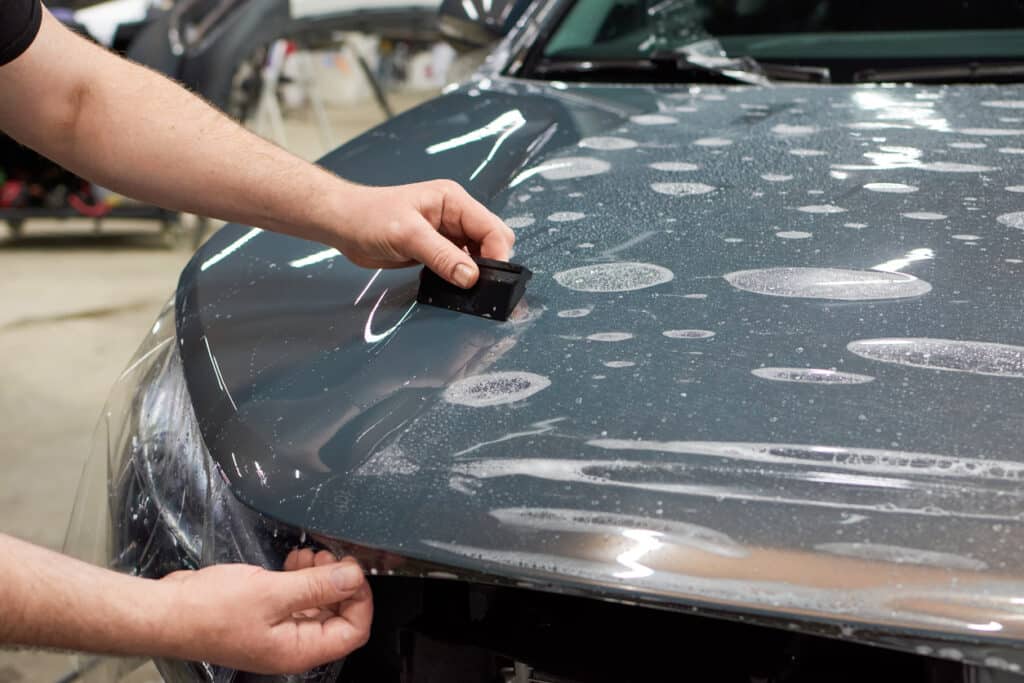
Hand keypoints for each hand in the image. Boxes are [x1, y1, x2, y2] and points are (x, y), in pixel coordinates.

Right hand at [159, 549, 371, 673]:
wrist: (166, 611)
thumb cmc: (208, 611)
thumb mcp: (272, 593)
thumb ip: (317, 586)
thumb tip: (353, 577)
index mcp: (299, 650)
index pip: (353, 631)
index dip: (360, 599)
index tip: (354, 570)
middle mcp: (292, 644)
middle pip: (338, 616)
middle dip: (339, 583)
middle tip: (329, 556)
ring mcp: (278, 630)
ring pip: (317, 604)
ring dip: (320, 577)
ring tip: (309, 555)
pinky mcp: (265, 614)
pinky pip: (296, 598)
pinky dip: (302, 578)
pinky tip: (294, 561)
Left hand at [334, 179, 514, 287]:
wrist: (343, 224)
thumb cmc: (368, 217)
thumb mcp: (407, 235)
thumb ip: (442, 256)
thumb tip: (471, 277)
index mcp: (453, 200)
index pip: (492, 228)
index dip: (497, 254)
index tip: (492, 280)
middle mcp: (455, 215)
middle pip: (491, 241)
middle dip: (490, 264)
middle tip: (479, 287)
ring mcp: (447, 233)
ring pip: (478, 255)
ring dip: (476, 273)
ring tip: (466, 290)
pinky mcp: (437, 249)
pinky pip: (459, 264)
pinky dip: (460, 277)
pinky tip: (452, 287)